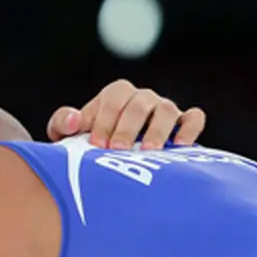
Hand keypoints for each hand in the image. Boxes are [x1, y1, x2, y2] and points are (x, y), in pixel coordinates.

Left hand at [47, 79, 206, 149]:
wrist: (109, 161)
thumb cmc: (86, 146)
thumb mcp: (67, 135)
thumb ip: (63, 123)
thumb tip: (75, 119)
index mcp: (116, 95)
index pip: (113, 101)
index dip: (104, 121)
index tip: (97, 145)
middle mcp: (142, 98)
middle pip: (139, 105)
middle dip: (127, 128)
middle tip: (118, 150)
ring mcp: (164, 110)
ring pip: (167, 109)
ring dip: (158, 129)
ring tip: (148, 150)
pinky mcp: (183, 125)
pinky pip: (194, 119)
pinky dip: (190, 128)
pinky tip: (181, 146)